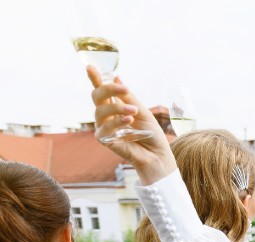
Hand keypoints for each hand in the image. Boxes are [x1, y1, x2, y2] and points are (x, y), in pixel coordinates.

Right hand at [87, 66, 175, 183]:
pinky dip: (116, 122)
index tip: (91, 68)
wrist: (157, 155)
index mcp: (114, 105)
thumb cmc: (150, 133)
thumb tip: (117, 76)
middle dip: (109, 89)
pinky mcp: (105, 140)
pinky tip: (128, 120)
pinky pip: (105, 128)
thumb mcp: (143, 111)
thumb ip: (129, 98)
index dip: (95, 78)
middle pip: (97, 96)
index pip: (102, 90)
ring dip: (117, 108)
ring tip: (133, 111)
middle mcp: (106, 115)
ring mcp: (103, 127)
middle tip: (124, 89)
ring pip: (100, 111)